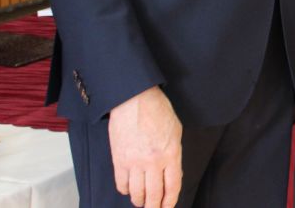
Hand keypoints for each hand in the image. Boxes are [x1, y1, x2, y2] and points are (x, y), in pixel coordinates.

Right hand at [108, 86, 182, 207]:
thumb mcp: (175, 132)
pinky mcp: (119, 160)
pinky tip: (129, 189)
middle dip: (154, 207)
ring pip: (137, 193)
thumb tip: (172, 173)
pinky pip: (122, 184)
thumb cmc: (157, 111)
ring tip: (142, 202)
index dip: (170, 201)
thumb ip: (174, 154)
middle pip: (154, 195)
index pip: (173, 187)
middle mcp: (153, 162)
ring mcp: (135, 163)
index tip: (168, 207)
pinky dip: (126, 191)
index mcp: (171, 154)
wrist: (134, 99)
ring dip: (140, 201)